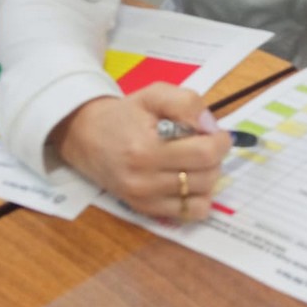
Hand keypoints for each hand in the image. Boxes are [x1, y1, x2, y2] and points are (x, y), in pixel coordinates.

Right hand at [51, 83, 231, 220]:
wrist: (87, 137)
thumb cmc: (125, 114)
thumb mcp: (154, 94)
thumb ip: (186, 103)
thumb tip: (211, 127)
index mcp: (146, 149)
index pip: (204, 153)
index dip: (220, 140)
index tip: (214, 131)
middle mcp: (145, 180)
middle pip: (208, 175)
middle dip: (215, 156)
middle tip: (204, 142)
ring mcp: (145, 199)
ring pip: (203, 195)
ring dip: (209, 174)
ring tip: (193, 158)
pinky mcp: (146, 210)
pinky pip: (190, 213)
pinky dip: (199, 196)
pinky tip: (188, 179)